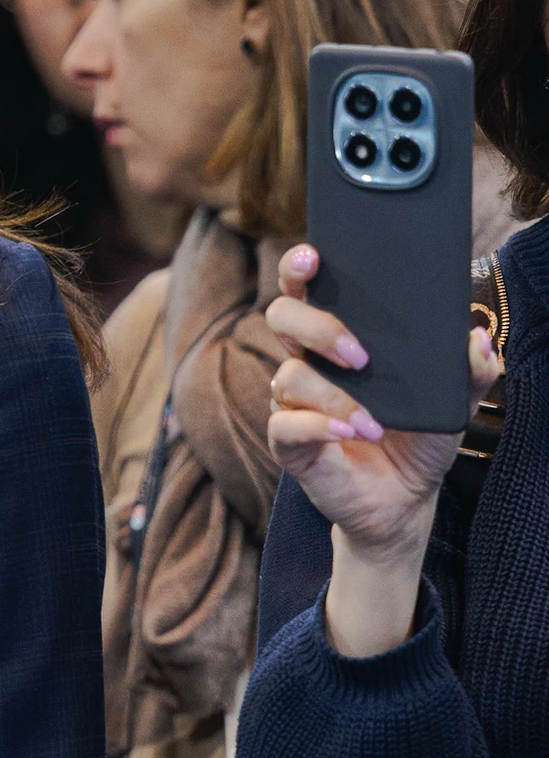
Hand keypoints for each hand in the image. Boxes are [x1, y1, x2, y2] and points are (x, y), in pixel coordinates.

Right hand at [262, 244, 500, 654]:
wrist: (405, 500)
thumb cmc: (418, 440)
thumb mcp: (454, 403)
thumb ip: (469, 371)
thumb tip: (476, 338)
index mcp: (335, 340)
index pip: (305, 291)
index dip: (299, 267)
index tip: (314, 257)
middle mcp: (306, 363)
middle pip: (281, 316)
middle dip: (316, 326)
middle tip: (360, 355)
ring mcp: (292, 403)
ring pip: (287, 376)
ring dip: (334, 396)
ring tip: (373, 423)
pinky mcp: (290, 443)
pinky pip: (286, 425)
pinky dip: (320, 426)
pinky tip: (352, 433)